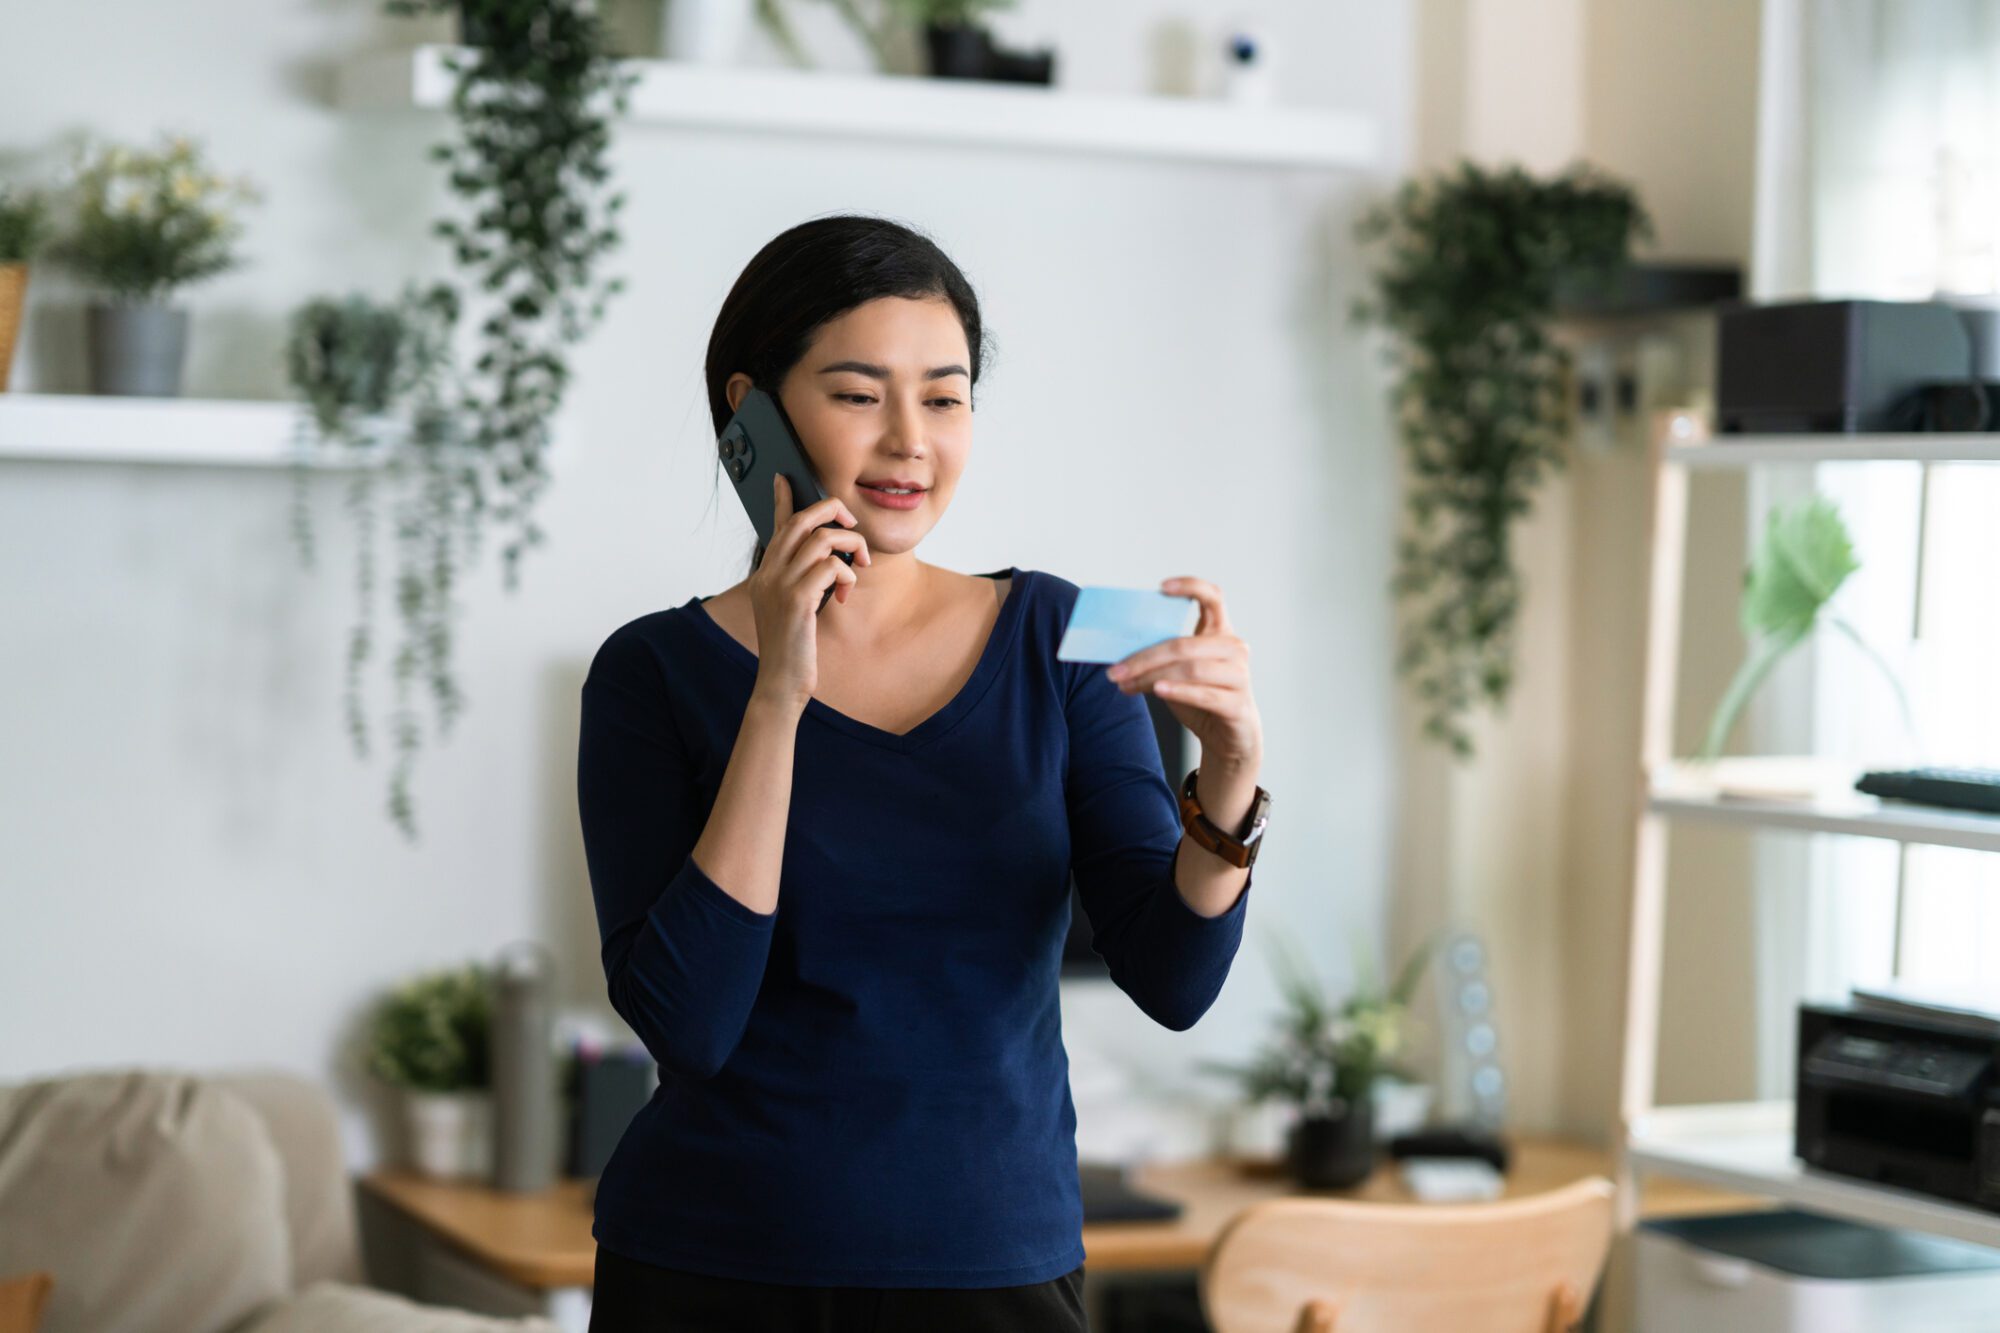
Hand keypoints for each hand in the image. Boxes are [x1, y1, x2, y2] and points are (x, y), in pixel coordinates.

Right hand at [746, 473, 870, 711]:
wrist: (781, 683)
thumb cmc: (792, 647)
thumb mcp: (791, 608)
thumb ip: (802, 581)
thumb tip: (826, 561)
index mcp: (766, 573)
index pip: (776, 525)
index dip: (783, 498)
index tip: (786, 478)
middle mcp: (769, 572)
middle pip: (804, 520)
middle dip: (834, 513)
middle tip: (853, 528)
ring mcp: (780, 585)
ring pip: (823, 538)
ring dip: (851, 548)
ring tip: (855, 569)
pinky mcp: (796, 600)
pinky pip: (831, 566)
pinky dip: (846, 576)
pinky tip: (844, 594)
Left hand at [1105, 576, 1262, 769]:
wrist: (1227, 737)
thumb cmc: (1200, 698)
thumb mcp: (1179, 671)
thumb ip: (1162, 656)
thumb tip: (1119, 651)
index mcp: (1221, 633)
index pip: (1214, 597)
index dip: (1190, 586)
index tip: (1162, 587)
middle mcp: (1234, 649)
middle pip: (1184, 645)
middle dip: (1144, 657)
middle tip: (1116, 669)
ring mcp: (1239, 676)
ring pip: (1190, 669)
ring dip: (1151, 676)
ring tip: (1126, 684)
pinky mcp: (1237, 704)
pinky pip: (1203, 694)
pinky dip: (1178, 691)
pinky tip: (1157, 690)